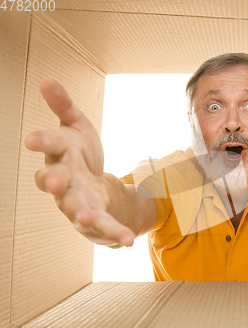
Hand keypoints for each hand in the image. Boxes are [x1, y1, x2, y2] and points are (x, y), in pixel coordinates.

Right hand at [24, 77, 134, 246]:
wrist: (91, 181)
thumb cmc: (79, 151)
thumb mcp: (76, 125)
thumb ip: (63, 106)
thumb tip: (46, 79)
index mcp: (59, 154)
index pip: (48, 147)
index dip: (40, 142)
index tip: (31, 140)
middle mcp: (63, 181)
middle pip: (54, 183)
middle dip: (54, 182)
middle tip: (56, 182)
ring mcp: (77, 201)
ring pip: (76, 209)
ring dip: (81, 214)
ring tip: (89, 219)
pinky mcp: (94, 217)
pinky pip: (104, 226)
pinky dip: (114, 233)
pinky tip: (127, 240)